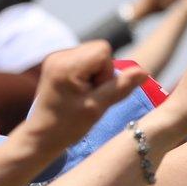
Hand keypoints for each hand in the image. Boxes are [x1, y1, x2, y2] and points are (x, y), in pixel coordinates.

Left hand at [26, 42, 148, 149]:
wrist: (42, 136)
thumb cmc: (68, 126)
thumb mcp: (98, 108)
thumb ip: (121, 87)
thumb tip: (144, 72)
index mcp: (66, 65)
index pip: (103, 50)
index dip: (107, 71)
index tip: (96, 92)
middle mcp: (59, 55)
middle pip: (99, 49)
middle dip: (102, 72)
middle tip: (91, 94)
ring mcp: (56, 58)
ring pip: (93, 54)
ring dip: (96, 74)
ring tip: (84, 94)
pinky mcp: (56, 62)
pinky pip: (85, 59)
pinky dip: (87, 74)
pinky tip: (78, 91)